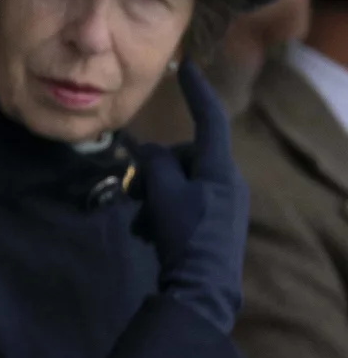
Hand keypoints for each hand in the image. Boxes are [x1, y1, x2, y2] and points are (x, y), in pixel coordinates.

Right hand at [130, 60, 248, 333]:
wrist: (202, 290)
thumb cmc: (184, 235)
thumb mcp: (163, 193)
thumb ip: (154, 163)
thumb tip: (147, 150)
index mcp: (219, 169)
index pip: (209, 120)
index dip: (197, 92)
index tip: (185, 67)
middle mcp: (226, 183)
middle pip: (184, 158)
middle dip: (154, 171)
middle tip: (131, 191)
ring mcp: (222, 206)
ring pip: (179, 183)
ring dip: (154, 197)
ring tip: (139, 222)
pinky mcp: (214, 226)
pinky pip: (183, 205)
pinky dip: (162, 213)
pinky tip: (148, 234)